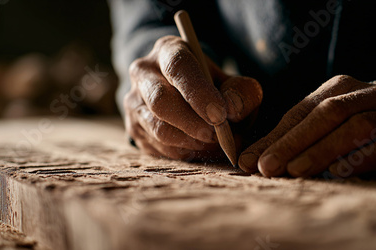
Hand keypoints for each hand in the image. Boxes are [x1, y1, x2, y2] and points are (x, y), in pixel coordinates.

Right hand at [125, 36, 262, 160]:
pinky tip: (200, 148)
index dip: (198, 93)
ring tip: (214, 144)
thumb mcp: (235, 82)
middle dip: (192, 123)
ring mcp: (134, 102)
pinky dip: (183, 153)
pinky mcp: (133, 127)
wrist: (189, 97)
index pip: (178, 68)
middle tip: (216, 136)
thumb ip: (242, 92)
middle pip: (160, 101)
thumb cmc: (214, 87)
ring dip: (190, 142)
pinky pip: (157, 147)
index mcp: (169, 50)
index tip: (219, 115)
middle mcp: (143, 72)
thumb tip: (232, 109)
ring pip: (157, 129)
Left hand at [238, 75, 375, 177]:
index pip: (304, 111)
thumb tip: (247, 162)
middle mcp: (370, 94)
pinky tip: (338, 172)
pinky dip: (361, 159)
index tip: (254, 161)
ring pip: (357, 128)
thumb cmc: (354, 132)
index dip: (278, 136)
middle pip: (328, 114)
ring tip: (297, 171)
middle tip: (270, 168)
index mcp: (341, 87)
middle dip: (295, 143)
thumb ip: (285, 142)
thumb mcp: (318, 131)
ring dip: (323, 150)